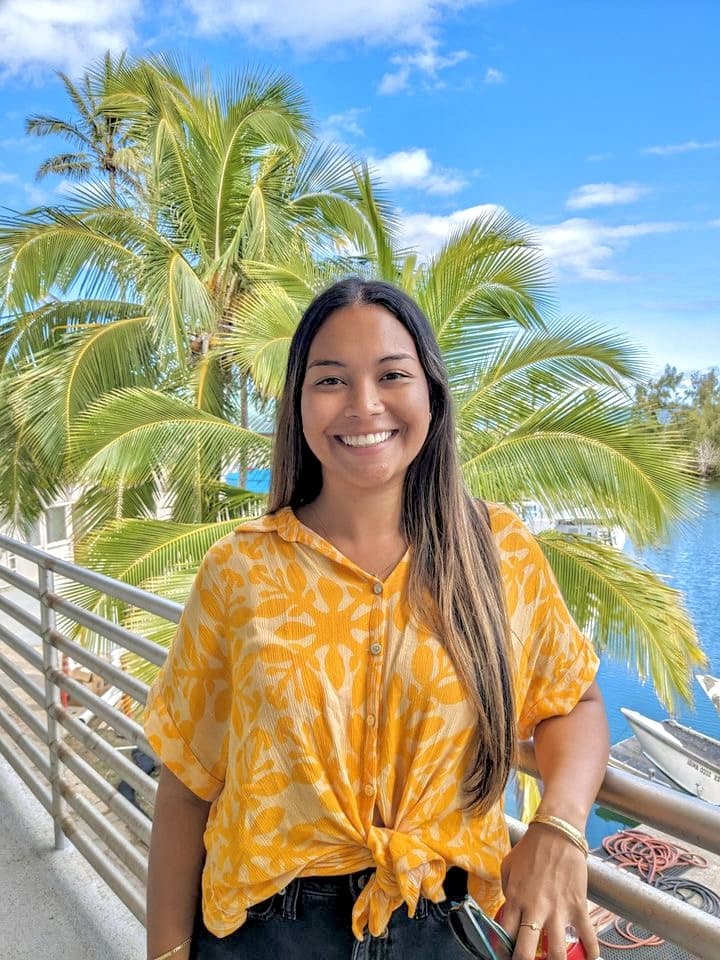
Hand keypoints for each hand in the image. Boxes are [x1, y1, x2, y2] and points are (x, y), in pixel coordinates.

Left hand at [499, 822, 599, 959]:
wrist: (557, 833)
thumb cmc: (531, 848)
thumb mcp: (508, 866)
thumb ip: (508, 891)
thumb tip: (511, 909)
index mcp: (516, 899)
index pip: (505, 935)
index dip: (504, 948)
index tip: (507, 952)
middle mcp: (535, 909)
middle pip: (526, 952)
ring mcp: (558, 911)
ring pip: (557, 953)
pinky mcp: (578, 907)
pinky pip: (588, 937)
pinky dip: (591, 953)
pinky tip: (589, 959)